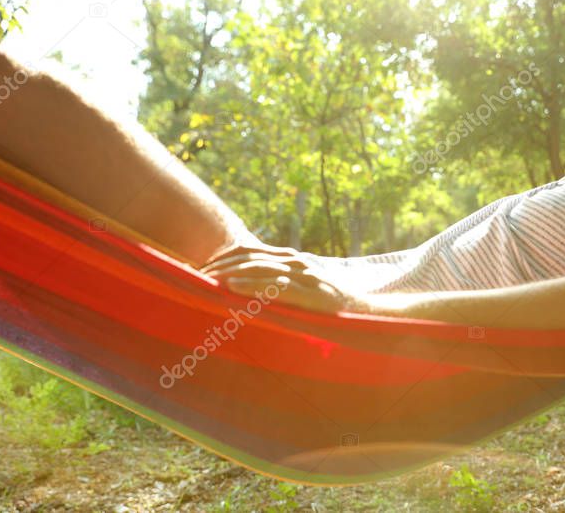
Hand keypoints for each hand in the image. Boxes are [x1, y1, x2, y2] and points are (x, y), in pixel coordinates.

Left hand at [200, 244, 349, 313]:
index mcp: (293, 260)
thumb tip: (250, 290)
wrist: (370, 313)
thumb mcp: (304, 290)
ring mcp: (307, 278)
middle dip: (221, 265)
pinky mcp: (313, 296)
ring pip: (261, 269)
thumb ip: (281, 286)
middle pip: (251, 257)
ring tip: (206, 280)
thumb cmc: (334, 307)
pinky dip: (253, 287)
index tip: (201, 266)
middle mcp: (298, 264)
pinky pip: (278, 288)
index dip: (225, 256)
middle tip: (195, 274)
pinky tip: (234, 289)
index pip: (252, 251)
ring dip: (231, 273)